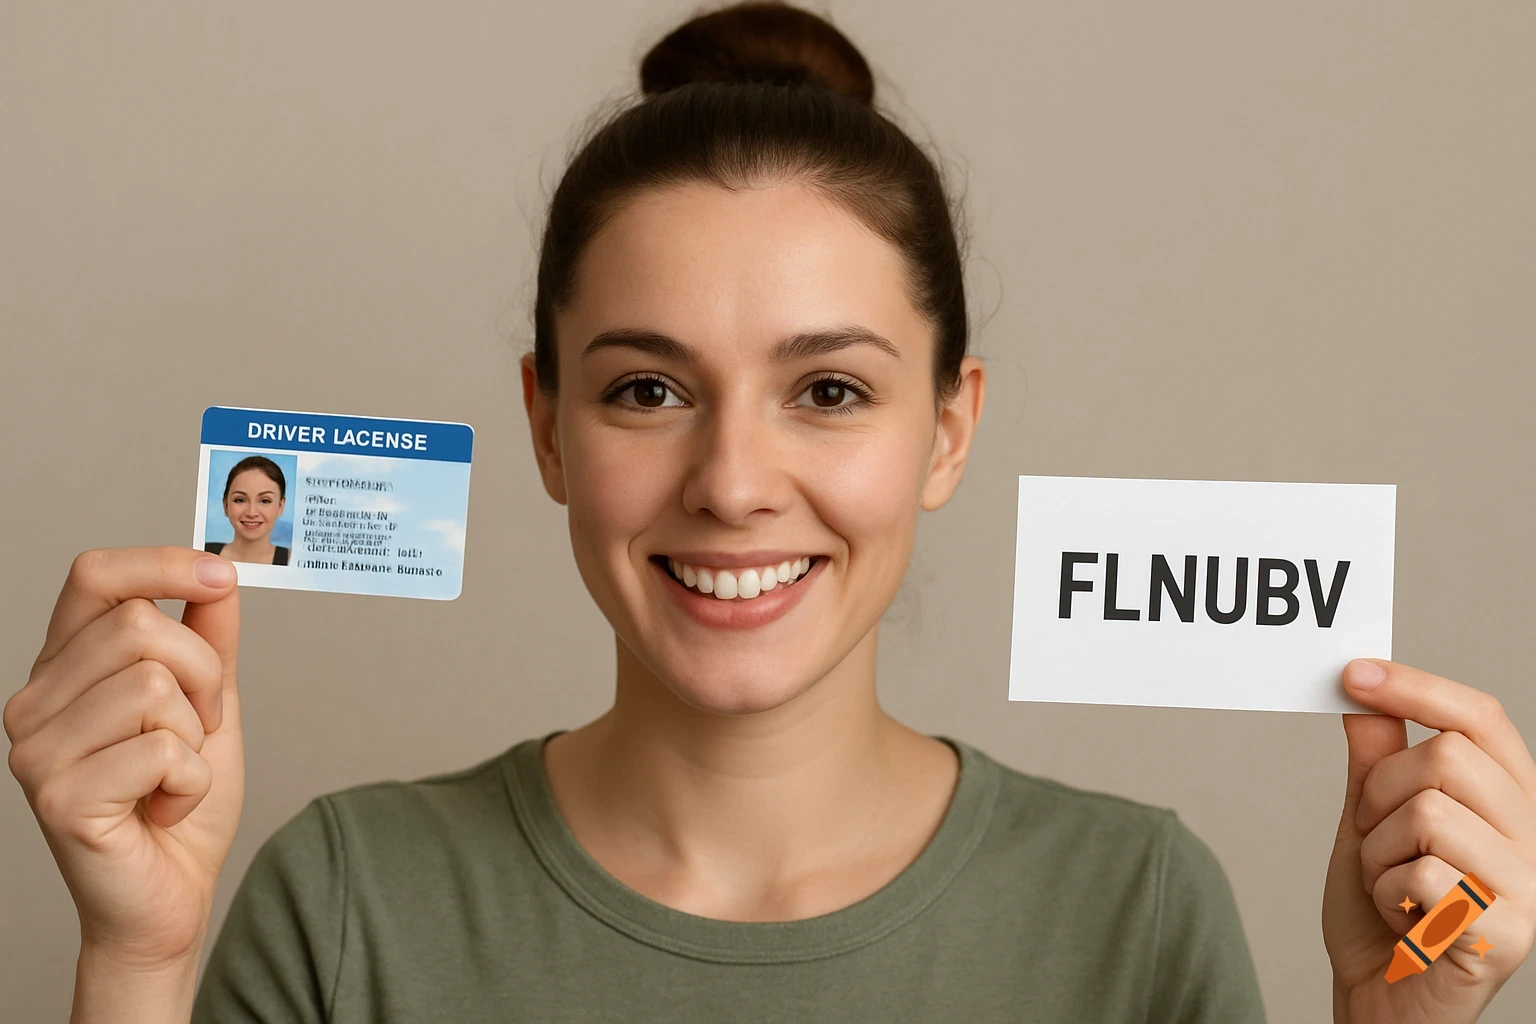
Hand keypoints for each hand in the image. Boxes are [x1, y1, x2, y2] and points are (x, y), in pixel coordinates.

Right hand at [4, 547, 244, 969]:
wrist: (168, 898)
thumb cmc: (180, 803)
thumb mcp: (209, 705)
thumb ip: (210, 641)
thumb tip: (219, 574)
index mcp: (63, 668)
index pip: (93, 577)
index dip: (162, 564)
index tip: (221, 576)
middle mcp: (34, 703)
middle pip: (140, 626)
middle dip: (203, 675)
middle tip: (199, 730)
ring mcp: (37, 751)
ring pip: (154, 685)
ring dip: (196, 734)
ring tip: (174, 774)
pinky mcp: (59, 798)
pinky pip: (162, 750)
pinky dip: (191, 782)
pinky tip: (164, 808)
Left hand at [1323, 658, 1535, 1022]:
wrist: (1380, 1001)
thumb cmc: (1381, 914)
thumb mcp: (1368, 822)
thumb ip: (1374, 759)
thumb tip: (1362, 690)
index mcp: (1506, 802)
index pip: (1482, 718)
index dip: (1418, 687)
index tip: (1352, 673)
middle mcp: (1532, 838)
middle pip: (1447, 757)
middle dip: (1379, 792)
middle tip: (1373, 837)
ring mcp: (1527, 887)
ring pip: (1429, 813)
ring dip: (1378, 852)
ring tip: (1390, 887)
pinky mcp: (1509, 934)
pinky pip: (1423, 876)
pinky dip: (1385, 894)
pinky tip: (1402, 921)